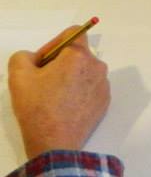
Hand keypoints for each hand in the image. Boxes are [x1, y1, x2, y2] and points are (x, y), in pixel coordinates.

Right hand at [8, 27, 110, 158]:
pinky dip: (78, 91)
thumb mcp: (18, 76)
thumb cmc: (37, 108)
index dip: (54, 42)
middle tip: (42, 80)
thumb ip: (23, 56)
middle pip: (78, 54)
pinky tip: (63, 106)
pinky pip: (90, 88)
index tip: (42, 60)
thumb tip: (35, 58)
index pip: (73, 33)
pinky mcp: (105, 102)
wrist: (56, 143)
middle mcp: (97, 67)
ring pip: (84, 71)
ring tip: (52, 95)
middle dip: (59, 62)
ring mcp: (104, 85)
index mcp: (79, 56)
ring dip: (69, 77)